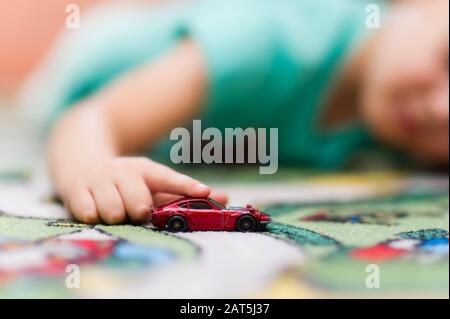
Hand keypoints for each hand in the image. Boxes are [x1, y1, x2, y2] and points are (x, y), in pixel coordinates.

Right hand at [62, 157, 226, 223]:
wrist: (82, 163)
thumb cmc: (127, 182)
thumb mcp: (153, 182)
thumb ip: (183, 193)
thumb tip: (224, 197)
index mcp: (147, 170)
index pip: (170, 179)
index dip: (187, 187)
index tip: (205, 193)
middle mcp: (125, 172)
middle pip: (139, 204)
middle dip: (139, 213)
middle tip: (136, 211)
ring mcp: (100, 180)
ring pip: (114, 212)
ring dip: (115, 216)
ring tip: (113, 210)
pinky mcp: (77, 190)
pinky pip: (88, 213)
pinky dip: (93, 215)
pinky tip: (92, 207)